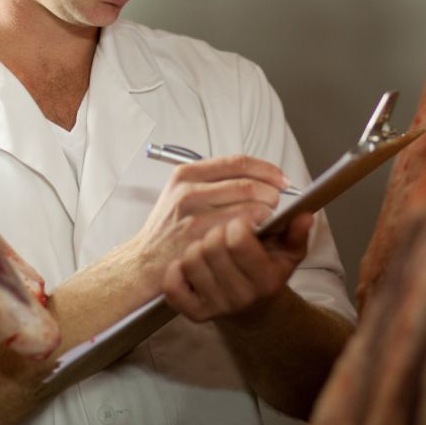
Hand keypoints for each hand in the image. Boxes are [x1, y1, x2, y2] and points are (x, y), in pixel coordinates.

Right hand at [125, 155, 289, 286]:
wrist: (144, 261)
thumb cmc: (168, 228)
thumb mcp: (182, 193)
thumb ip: (214, 181)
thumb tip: (258, 176)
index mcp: (187, 174)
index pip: (238, 162)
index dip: (266, 169)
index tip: (281, 179)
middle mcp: (189, 192)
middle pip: (248, 184)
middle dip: (270, 193)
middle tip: (275, 202)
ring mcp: (194, 216)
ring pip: (249, 208)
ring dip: (266, 214)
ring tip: (266, 220)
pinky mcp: (201, 240)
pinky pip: (242, 232)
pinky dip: (255, 232)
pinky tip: (253, 235)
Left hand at [161, 212, 313, 321]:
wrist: (254, 307)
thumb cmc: (268, 272)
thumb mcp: (288, 253)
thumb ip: (297, 233)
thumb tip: (305, 215)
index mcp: (265, 280)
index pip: (239, 240)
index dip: (237, 223)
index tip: (241, 221)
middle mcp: (240, 296)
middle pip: (212, 247)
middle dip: (217, 230)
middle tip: (224, 231)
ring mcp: (215, 306)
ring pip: (190, 260)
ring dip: (197, 246)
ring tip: (209, 246)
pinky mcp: (194, 312)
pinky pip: (173, 286)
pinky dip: (176, 270)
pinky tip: (188, 263)